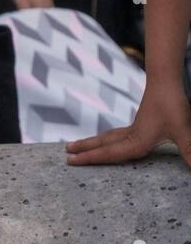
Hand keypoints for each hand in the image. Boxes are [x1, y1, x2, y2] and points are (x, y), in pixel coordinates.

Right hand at [67, 82, 190, 166]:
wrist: (166, 82)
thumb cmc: (173, 105)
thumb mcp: (182, 130)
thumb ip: (189, 150)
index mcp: (137, 141)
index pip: (109, 153)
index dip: (89, 158)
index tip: (70, 161)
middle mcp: (132, 136)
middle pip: (103, 144)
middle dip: (85, 150)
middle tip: (66, 153)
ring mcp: (134, 128)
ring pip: (108, 138)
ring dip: (92, 143)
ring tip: (77, 145)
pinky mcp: (140, 123)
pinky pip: (117, 134)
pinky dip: (106, 138)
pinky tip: (109, 138)